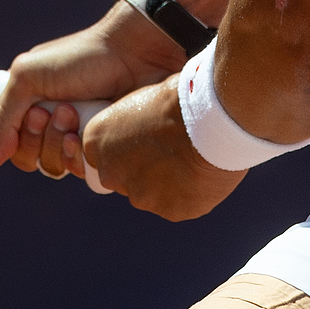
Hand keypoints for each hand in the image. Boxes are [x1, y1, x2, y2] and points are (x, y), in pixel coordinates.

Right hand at [0, 1, 182, 179]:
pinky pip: (77, 169)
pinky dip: (75, 154)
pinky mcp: (99, 146)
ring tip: (71, 113)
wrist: (137, 55)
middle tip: (46, 110)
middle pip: (22, 155)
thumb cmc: (83, 57)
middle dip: (30, 136)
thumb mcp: (30, 76)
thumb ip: (4, 114)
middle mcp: (49, 119)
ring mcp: (75, 134)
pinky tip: (82, 133)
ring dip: (53, 141)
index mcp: (27, 98)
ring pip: (49, 164)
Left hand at [82, 76, 245, 220]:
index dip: (127, 147)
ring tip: (194, 158)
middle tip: (173, 151)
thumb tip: (142, 131)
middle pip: (124, 178)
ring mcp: (140, 196)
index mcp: (96, 140)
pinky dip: (190, 193)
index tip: (148, 139)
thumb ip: (133, 124)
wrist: (213, 118)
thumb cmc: (181, 97)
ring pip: (152, 194)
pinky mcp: (169, 211)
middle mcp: (110, 173)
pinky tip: (204, 171)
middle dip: (145, 169)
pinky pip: (178, 204)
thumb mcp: (144, 99)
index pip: (103, 153)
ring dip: (169, 183)